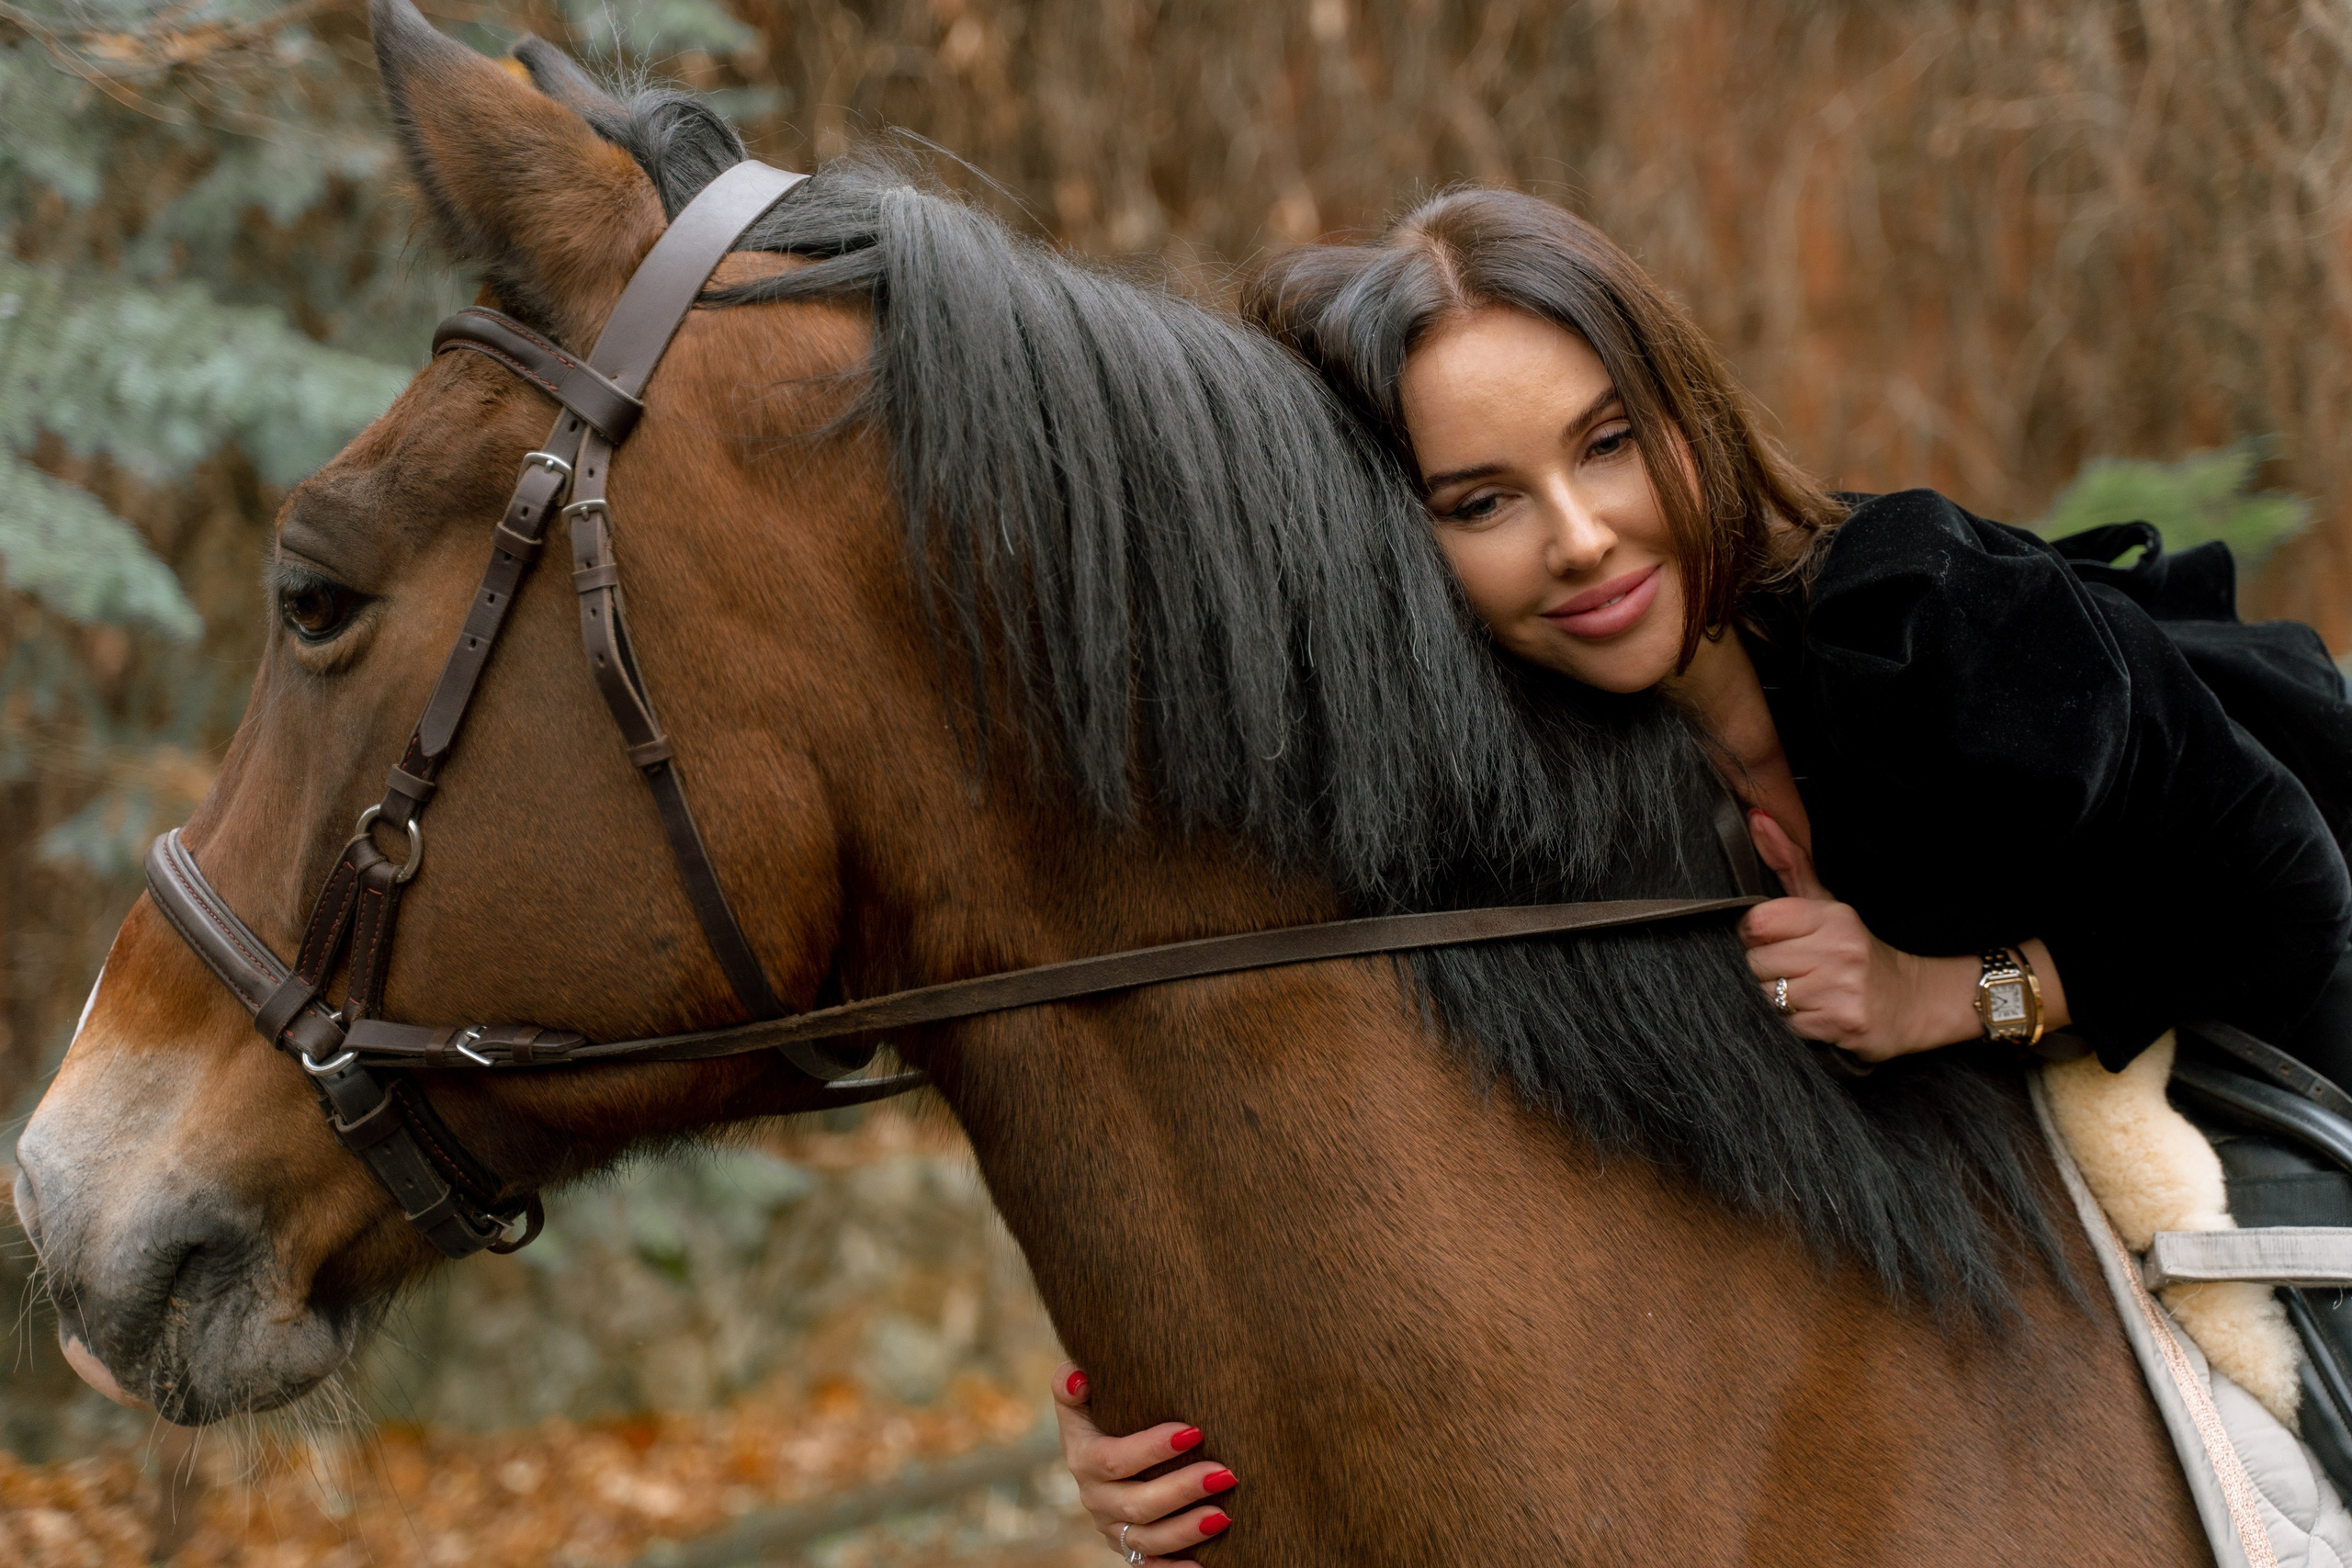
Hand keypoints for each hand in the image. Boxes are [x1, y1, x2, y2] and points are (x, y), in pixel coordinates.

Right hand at [1052, 1362, 1234, 1560]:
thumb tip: (1078, 1377)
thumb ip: (1070, 1381)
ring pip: (1147, 1539)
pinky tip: (1203, 1565)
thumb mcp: (1081, 1395)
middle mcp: (1095, 1498)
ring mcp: (1113, 1527)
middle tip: (1224, 1473)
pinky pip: (1149, 1566)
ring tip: (1223, 1516)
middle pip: (1136, 1504)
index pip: (1114, 1459)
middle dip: (1181, 1490)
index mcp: (1083, 1458)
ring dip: (1186, 1530)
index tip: (1193, 1431)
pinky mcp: (1130, 1547)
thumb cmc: (1102, 1410)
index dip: (1151, 1448)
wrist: (1102, 1449)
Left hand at [1738, 811, 1970, 1060]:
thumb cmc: (1859, 950)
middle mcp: (1839, 950)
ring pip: (1768, 996)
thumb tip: (1757, 818)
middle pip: (1757, 962)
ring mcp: (1843, 989)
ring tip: (1811, 991)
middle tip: (1800, 970)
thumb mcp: (1827, 903)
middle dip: (1769, 969)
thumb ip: (1789, 863)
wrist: (1915, 1001)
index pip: (1759, 922)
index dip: (1758, 935)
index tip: (1779, 940)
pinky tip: (1820, 1013)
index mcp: (1832, 917)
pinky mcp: (1843, 1024)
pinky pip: (1788, 1025)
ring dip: (1781, 999)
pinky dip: (1797, 1024)